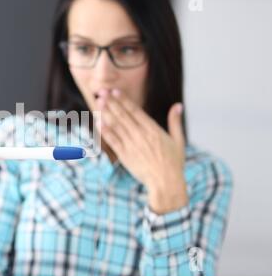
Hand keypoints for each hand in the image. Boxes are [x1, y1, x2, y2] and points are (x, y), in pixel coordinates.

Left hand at [96, 89, 187, 213]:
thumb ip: (175, 122)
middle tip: (101, 92)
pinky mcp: (125, 156)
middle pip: (123, 116)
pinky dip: (105, 132)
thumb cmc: (173, 163)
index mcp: (153, 130)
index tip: (115, 91)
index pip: (135, 111)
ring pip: (116, 126)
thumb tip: (178, 105)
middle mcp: (141, 135)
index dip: (124, 100)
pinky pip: (113, 141)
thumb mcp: (178, 140)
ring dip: (106, 114)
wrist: (166, 183)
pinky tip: (98, 123)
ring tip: (98, 103)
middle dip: (111, 103)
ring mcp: (132, 145)